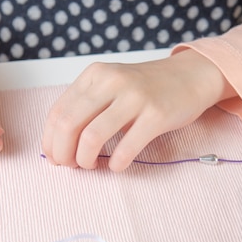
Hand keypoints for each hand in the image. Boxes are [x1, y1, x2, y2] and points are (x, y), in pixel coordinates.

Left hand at [42, 49, 235, 171]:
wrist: (191, 76)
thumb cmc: (147, 87)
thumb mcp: (112, 85)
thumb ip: (87, 106)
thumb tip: (60, 144)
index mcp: (94, 75)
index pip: (58, 112)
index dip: (50, 141)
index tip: (55, 157)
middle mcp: (111, 81)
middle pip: (68, 125)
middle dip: (63, 153)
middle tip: (70, 166)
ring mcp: (134, 97)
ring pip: (92, 136)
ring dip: (85, 160)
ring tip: (91, 166)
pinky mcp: (156, 115)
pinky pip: (126, 148)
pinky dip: (116, 163)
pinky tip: (117, 165)